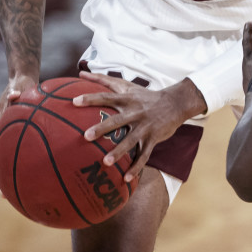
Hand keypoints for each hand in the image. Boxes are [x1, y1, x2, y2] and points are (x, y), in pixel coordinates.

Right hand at [0, 73, 38, 184]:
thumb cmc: (20, 85)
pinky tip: (32, 178)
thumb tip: (15, 95)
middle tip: (3, 194)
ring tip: (13, 195)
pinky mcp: (15, 137)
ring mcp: (5, 137)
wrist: (20, 82)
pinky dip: (20, 166)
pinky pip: (16, 154)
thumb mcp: (17, 87)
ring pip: (4, 161)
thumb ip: (15, 92)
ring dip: (7, 178)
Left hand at [73, 72, 206, 182]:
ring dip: (119, 151)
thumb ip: (104, 80)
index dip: (91, 98)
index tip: (75, 101)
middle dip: (102, 128)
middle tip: (86, 136)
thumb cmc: (146, 96)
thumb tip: (81, 72)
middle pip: (117, 120)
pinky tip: (126, 179)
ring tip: (105, 162)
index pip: (107, 97)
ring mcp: (145, 127)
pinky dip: (136, 167)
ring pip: (131, 140)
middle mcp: (135, 112)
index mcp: (127, 100)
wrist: (176, 103)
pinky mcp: (153, 138)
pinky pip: (144, 155)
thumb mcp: (127, 86)